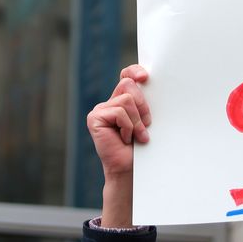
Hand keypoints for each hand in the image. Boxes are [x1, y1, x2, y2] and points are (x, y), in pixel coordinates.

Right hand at [87, 66, 148, 226]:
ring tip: (136, 136)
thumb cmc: (141, 148)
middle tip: (146, 124)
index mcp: (121, 100)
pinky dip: (128, 126)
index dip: (134, 71)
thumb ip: (143, 103)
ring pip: (127, 100)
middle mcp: (108, 103)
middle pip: (129, 85)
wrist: (130, 170)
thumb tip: (148, 83)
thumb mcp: (145, 120)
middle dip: (143, 106)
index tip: (145, 77)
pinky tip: (124, 139)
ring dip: (137, 121)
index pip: (126, 76)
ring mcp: (100, 110)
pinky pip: (119, 112)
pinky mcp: (95, 118)